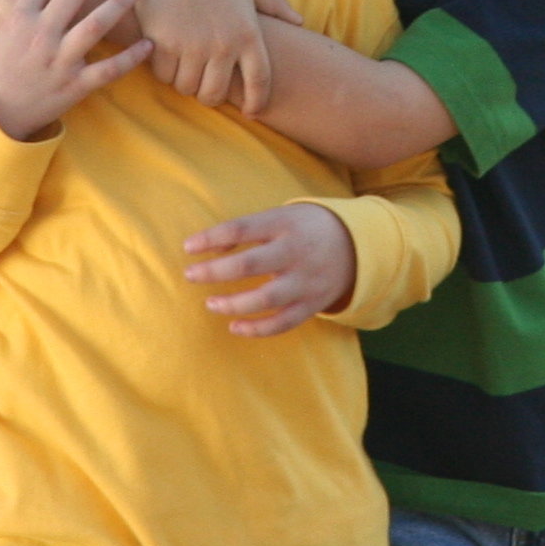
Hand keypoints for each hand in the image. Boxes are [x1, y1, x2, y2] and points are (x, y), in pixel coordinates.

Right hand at [0, 0, 155, 140]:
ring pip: (95, 25)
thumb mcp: (0, 32)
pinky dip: (131, 57)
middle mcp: (41, 34)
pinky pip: (109, 69)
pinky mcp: (74, 85)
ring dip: (119, 3)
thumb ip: (22, 9)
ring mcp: (60, 60)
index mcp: (20, 19)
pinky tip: (148, 44)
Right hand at [130, 0, 273, 115]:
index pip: (260, 82)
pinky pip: (164, 75)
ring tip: (186, 70)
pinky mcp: (163, 44)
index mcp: (249, 33)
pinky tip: (167, 58)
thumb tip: (300, 21)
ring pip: (188, 88)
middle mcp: (223, 44)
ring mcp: (192, 46)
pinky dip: (165, 71)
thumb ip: (274, 5)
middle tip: (207, 88)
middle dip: (211, 96)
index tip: (252, 111)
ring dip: (186, 83)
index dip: (257, 102)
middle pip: (216, 94)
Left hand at [183, 202, 356, 337]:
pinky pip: (282, 323)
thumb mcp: (281, 216)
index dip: (211, 238)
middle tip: (190, 274)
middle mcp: (296, 252)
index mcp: (286, 223)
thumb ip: (248, 230)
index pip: (242, 228)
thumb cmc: (305, 228)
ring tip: (210, 303)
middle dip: (214, 272)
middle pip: (250, 265)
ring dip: (233, 304)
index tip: (188, 247)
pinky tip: (234, 326)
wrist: (356, 244)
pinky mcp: (312, 304)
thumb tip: (211, 250)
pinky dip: (256, 329)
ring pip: (265, 299)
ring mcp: (306, 281)